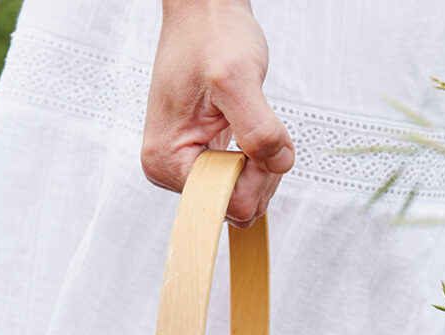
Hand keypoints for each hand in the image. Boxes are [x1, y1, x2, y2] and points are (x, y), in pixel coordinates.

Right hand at [141, 0, 293, 227]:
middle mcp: (170, 169)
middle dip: (260, 170)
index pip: (226, 204)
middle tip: (255, 122)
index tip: (255, 139)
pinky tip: (244, 126)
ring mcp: (186, 164)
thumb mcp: (238, 78)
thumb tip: (277, 163)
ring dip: (261, 161)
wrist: (205, 13)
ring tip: (248, 118)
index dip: (255, 176)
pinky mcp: (203, 156)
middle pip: (237, 205)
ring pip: (244, 194)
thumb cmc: (210, 36)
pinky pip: (242, 179)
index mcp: (166, 160)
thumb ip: (259, 129)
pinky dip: (257, 157)